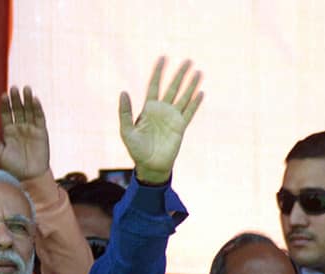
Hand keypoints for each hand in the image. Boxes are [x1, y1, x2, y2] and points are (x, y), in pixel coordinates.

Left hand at [0, 86, 49, 179]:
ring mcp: (31, 129)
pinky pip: (40, 118)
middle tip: (14, 88)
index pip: (6, 114)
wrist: (28, 178)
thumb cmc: (11, 168)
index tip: (3, 95)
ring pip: (29, 111)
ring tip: (26, 88)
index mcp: (8, 131)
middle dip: (16, 99)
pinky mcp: (42, 132)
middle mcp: (19, 128)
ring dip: (27, 100)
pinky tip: (35, 99)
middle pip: (18, 109)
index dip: (5, 104)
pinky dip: (38, 108)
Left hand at [119, 57, 202, 184]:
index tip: (163, 58)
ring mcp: (172, 118)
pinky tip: (200, 92)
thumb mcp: (126, 131)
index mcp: (148, 110)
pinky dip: (195, 103)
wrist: (150, 165)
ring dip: (191, 85)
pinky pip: (189, 112)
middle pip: (172, 88)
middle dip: (179, 75)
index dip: (158, 72)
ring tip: (197, 72)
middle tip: (188, 60)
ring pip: (183, 97)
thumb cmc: (136, 149)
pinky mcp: (181, 127)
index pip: (154, 86)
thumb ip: (125, 112)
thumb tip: (123, 92)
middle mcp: (162, 111)